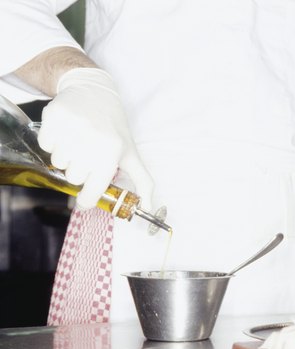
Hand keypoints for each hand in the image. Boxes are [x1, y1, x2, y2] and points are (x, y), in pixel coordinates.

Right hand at [38, 68, 152, 210]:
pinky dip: (53, 142)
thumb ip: (142, 182)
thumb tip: (146, 207)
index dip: (87, 200)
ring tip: (78, 142)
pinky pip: (45, 145)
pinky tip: (66, 132)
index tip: (85, 201)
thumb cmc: (114, 127)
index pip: (92, 189)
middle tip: (88, 156)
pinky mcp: (54, 117)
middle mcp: (92, 141)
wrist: (94, 91)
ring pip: (57, 162)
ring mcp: (71, 128)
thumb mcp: (131, 153)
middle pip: (73, 177)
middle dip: (79, 170)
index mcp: (112, 153)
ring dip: (66, 156)